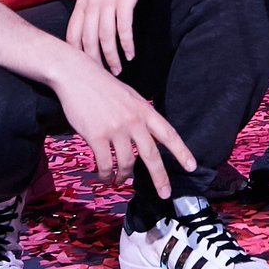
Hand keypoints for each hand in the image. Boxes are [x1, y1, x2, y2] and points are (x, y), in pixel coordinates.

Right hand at [54, 53, 196, 196]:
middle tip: (165, 194)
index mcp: (144, 110)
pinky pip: (105, 164)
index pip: (168, 134)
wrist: (76, 75)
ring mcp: (115, 129)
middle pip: (151, 155)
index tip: (192, 167)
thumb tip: (145, 138)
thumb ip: (139, 115)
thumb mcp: (129, 96)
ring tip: (120, 181)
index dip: (181, 152)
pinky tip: (104, 177)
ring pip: (126, 163)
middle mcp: (133, 121)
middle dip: (160, 177)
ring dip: (123, 176)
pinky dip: (105, 174)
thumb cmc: (101, 85)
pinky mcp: (96, 136)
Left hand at [67, 0, 150, 74]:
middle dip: (94, 63)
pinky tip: (131, 54)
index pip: (72, 36)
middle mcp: (91, 4)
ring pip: (105, 37)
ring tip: (119, 71)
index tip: (83, 72)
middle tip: (101, 80)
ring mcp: (108, 1)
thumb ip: (90, 8)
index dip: (76, 56)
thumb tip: (88, 31)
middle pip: (88, 40)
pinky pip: (124, 26)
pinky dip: (127, 43)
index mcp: (82, 3)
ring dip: (112, 57)